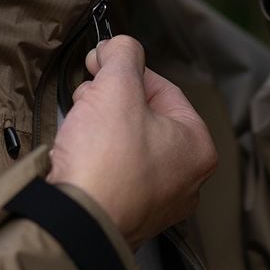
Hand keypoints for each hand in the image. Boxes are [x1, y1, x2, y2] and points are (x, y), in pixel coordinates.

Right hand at [47, 36, 216, 249]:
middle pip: (143, 116)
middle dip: (109, 100)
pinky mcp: (124, 214)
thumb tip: (119, 46)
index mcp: (196, 147)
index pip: (163, 89)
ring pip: (125, 143)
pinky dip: (92, 157)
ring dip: (97, 125)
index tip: (99, 64)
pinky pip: (111, 171)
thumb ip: (122, 56)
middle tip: (87, 98)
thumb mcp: (116, 88)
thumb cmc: (105, 161)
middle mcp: (184, 178)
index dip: (127, 71)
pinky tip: (77, 154)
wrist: (73, 223)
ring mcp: (154, 201)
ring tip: (79, 128)